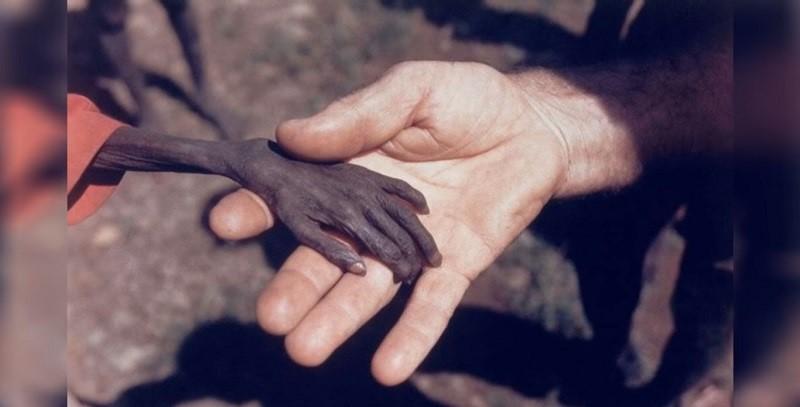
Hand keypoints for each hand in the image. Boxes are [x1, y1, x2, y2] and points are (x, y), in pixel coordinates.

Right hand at [211, 61, 569, 383]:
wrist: (536, 125)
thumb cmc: (469, 99)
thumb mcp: (413, 91)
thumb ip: (358, 115)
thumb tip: (291, 133)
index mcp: (351, 170)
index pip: (297, 192)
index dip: (260, 206)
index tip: (223, 222)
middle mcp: (371, 216)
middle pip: (326, 256)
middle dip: (298, 288)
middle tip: (270, 318)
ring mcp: (410, 246)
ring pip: (369, 289)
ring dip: (339, 320)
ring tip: (305, 349)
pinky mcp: (454, 266)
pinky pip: (431, 307)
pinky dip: (411, 336)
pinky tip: (388, 368)